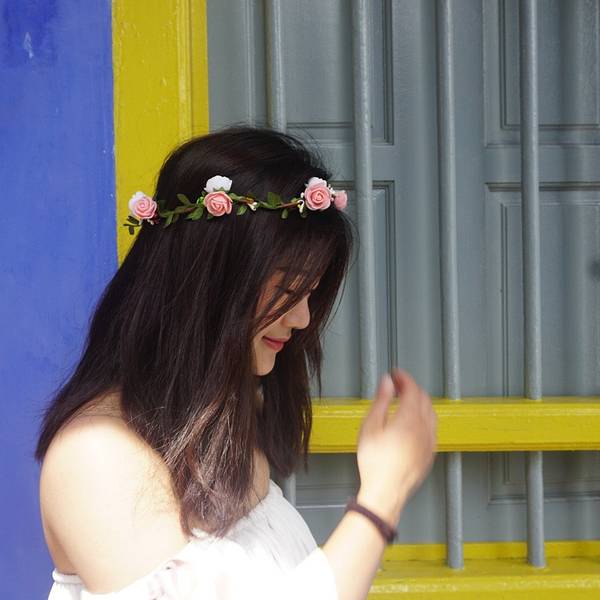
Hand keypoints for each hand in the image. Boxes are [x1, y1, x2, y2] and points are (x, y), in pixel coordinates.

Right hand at [355, 368, 436, 526]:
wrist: (385, 492)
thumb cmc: (375, 463)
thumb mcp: (370, 426)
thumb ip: (382, 400)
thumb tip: (387, 382)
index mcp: (409, 419)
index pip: (413, 389)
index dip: (404, 378)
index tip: (396, 374)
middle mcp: (424, 429)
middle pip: (425, 399)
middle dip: (412, 388)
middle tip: (398, 385)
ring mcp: (429, 442)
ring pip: (431, 413)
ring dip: (420, 402)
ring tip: (405, 401)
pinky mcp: (429, 454)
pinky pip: (432, 428)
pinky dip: (424, 418)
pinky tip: (413, 423)